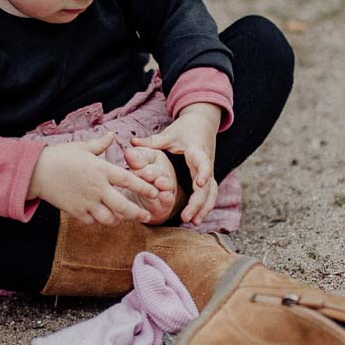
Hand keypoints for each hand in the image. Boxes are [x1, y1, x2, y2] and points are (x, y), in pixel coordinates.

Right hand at [27, 132, 157, 225]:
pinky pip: (93, 221)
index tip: (155, 191)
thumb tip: (112, 134)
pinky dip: (99, 221)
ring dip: (118, 219)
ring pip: (110, 218)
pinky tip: (101, 216)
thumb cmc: (59, 156)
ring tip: (121, 217)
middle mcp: (97, 188)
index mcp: (101, 170)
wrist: (36, 171)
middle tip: (146, 216)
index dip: (145, 187)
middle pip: (124, 206)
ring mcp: (87, 202)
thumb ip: (100, 143)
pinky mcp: (76, 212)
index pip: (129, 180)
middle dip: (137, 213)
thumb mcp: (82, 146)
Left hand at [130, 103, 220, 224]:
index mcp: (197, 150)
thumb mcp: (169, 133)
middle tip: (185, 217)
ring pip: (211, 192)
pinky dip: (204, 206)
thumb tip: (132, 143)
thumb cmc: (185, 127)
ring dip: (203, 208)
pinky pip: (209, 194)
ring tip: (192, 222)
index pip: (203, 162)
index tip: (199, 183)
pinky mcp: (209, 175)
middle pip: (207, 185)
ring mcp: (209, 170)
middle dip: (198, 202)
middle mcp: (206, 162)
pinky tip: (195, 219)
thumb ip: (152, 141)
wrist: (203, 121)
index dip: (203, 172)